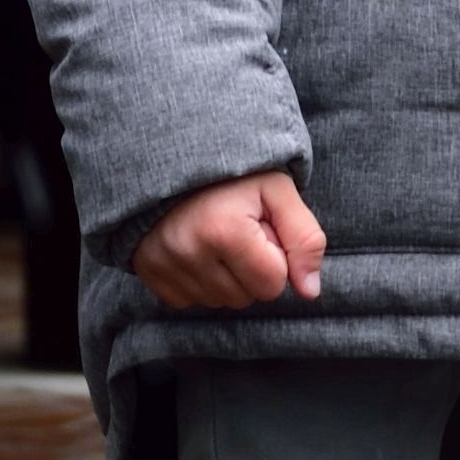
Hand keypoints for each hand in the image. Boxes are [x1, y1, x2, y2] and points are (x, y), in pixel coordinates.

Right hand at [129, 168, 326, 313]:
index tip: (261, 228)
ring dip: (226, 277)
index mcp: (226, 232)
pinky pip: (189, 301)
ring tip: (218, 237)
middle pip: (246, 298)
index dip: (276, 257)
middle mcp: (190, 253)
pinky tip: (198, 250)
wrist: (177, 157)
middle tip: (239, 230)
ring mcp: (165, 265)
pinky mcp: (149, 273)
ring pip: (219, 301)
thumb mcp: (279, 191)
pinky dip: (199, 281)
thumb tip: (310, 291)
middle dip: (251, 269)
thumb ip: (305, 238)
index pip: (273, 285)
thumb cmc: (234, 175)